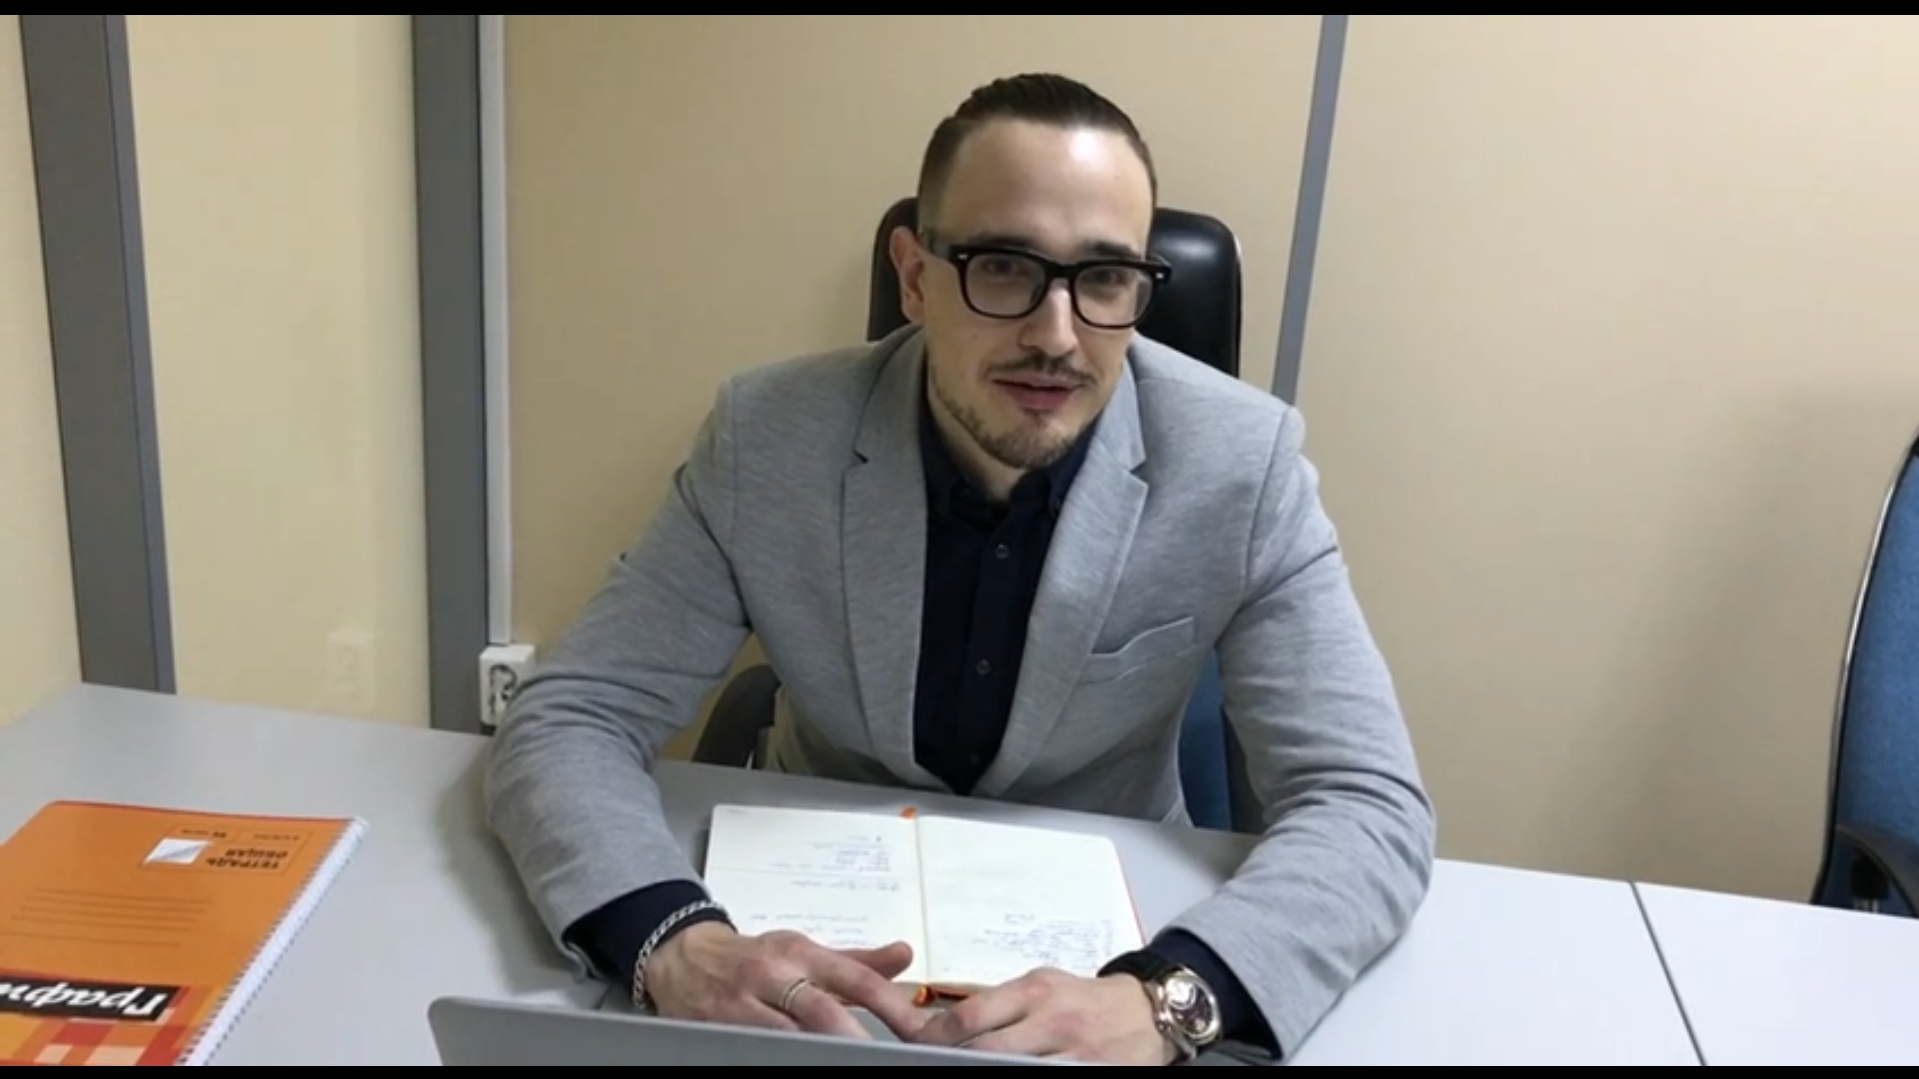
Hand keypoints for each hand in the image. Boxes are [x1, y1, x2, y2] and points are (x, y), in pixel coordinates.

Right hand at [642, 922, 927, 1040]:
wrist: (682, 958)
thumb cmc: (753, 958)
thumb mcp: (804, 950)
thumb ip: (857, 960)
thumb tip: (905, 956)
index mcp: (801, 955)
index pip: (855, 979)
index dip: (891, 1006)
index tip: (918, 1032)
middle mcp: (774, 976)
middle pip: (822, 1011)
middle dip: (856, 1039)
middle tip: (888, 1059)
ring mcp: (744, 1006)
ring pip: (788, 1037)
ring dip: (821, 1054)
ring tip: (851, 1064)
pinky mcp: (721, 1030)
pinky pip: (757, 1051)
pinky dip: (781, 1058)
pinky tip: (803, 1064)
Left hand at [910, 968, 1174, 1063]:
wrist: (1149, 1013)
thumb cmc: (1084, 1001)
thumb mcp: (1041, 986)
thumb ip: (998, 1004)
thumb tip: (936, 1026)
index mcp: (1034, 991)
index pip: (969, 1016)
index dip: (932, 1038)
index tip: (913, 1047)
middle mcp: (1053, 1021)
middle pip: (984, 1053)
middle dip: (949, 1063)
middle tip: (926, 1065)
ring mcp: (1074, 1056)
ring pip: (1011, 1071)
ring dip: (979, 1072)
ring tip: (960, 1069)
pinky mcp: (1093, 1074)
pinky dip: (1017, 1077)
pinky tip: (1005, 1075)